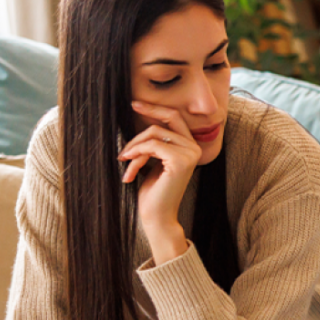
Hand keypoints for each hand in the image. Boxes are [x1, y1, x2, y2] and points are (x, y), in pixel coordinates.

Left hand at [119, 101, 200, 242]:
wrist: (157, 216)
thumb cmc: (153, 191)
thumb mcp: (153, 160)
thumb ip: (154, 142)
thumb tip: (142, 117)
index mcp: (190, 146)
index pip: (174, 118)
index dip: (155, 109)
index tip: (135, 104)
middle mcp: (194, 148)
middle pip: (164, 122)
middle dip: (144, 119)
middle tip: (129, 116)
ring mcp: (190, 154)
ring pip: (154, 134)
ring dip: (134, 148)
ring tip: (125, 163)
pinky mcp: (181, 161)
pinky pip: (152, 146)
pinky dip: (136, 156)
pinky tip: (129, 172)